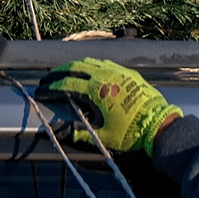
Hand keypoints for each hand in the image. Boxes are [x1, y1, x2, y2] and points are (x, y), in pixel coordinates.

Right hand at [37, 58, 181, 153]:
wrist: (158, 124)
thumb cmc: (131, 132)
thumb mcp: (102, 136)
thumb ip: (79, 132)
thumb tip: (58, 131)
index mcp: (97, 90)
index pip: (66, 84)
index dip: (51, 88)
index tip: (40, 92)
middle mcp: (105, 76)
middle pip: (74, 67)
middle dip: (57, 73)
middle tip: (46, 80)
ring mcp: (117, 71)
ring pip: (89, 62)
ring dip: (73, 66)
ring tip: (62, 73)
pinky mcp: (127, 72)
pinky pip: (104, 63)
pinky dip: (90, 65)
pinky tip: (88, 71)